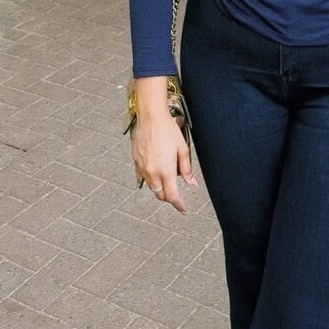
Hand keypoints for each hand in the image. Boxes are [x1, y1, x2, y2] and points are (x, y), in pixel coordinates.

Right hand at [130, 97, 197, 212]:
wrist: (151, 117)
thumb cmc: (168, 130)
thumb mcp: (183, 149)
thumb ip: (186, 169)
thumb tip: (192, 184)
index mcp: (165, 170)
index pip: (172, 196)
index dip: (179, 205)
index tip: (183, 210)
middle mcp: (152, 172)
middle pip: (160, 195)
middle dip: (169, 198)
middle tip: (177, 193)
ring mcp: (142, 168)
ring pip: (152, 186)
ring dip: (160, 187)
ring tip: (168, 174)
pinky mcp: (136, 162)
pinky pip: (144, 176)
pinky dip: (151, 178)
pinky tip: (157, 167)